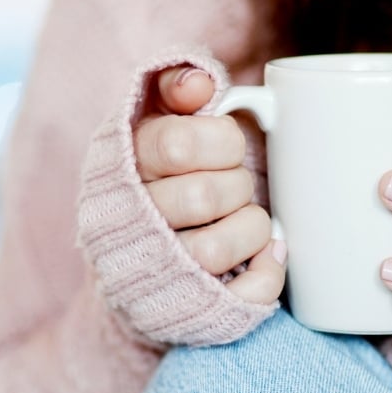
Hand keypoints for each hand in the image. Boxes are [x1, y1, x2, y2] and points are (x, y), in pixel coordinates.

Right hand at [134, 66, 285, 304]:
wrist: (133, 258)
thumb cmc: (159, 177)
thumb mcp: (155, 119)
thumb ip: (174, 87)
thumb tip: (201, 83)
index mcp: (123, 169)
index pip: (177, 143)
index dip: (221, 141)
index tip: (227, 146)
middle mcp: (132, 224)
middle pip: (203, 196)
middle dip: (237, 184)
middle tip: (235, 185)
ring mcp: (159, 273)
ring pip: (216, 249)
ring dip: (251, 227)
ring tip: (246, 219)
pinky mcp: (191, 309)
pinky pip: (244, 294)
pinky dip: (269, 270)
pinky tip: (267, 253)